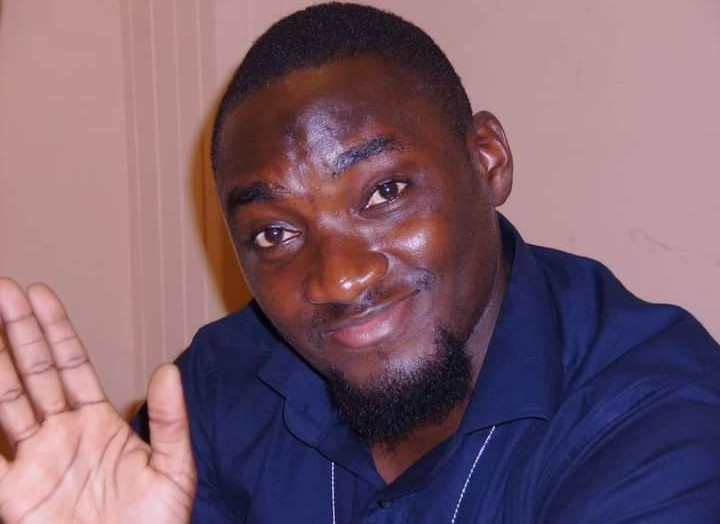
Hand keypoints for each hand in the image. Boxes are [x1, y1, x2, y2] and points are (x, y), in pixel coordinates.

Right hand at [0, 278, 196, 523]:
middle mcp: (61, 436)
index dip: (55, 330)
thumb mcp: (174, 469)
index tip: (40, 294)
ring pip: (6, 403)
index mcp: (98, 424)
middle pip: (34, 372)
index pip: (71, 366)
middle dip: (19, 331)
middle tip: (4, 289)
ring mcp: (35, 463)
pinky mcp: (15, 497)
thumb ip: (171, 421)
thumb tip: (167, 371)